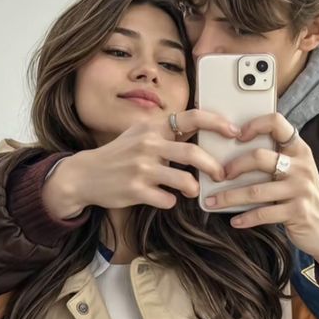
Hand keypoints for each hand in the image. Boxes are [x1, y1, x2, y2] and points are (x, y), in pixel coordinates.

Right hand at [43, 110, 238, 217]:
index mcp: (152, 127)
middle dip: (214, 167)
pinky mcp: (135, 191)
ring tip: (192, 190)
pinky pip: (167, 200)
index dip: (217, 123)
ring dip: (194, 188)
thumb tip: (201, 132)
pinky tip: (164, 198)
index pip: (191, 117)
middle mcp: (147, 144)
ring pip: (185, 181)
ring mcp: (141, 168)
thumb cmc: (118, 155)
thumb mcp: (139, 134)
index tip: (234, 132)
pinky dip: (170, 201)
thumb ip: (166, 133)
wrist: (84, 175)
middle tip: (221, 175)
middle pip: (193, 153)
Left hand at [204, 113, 318, 281]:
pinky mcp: (298, 211)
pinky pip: (264, 213)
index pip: (277, 123)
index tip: (237, 136)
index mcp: (299, 150)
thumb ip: (276, 160)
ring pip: (256, 190)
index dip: (254, 125)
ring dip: (229, 197)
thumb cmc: (302, 197)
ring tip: (212, 201)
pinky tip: (235, 221)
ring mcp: (301, 189)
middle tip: (220, 175)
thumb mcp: (295, 172)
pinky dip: (246, 218)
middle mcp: (301, 166)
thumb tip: (231, 154)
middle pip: (260, 157)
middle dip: (234, 167)